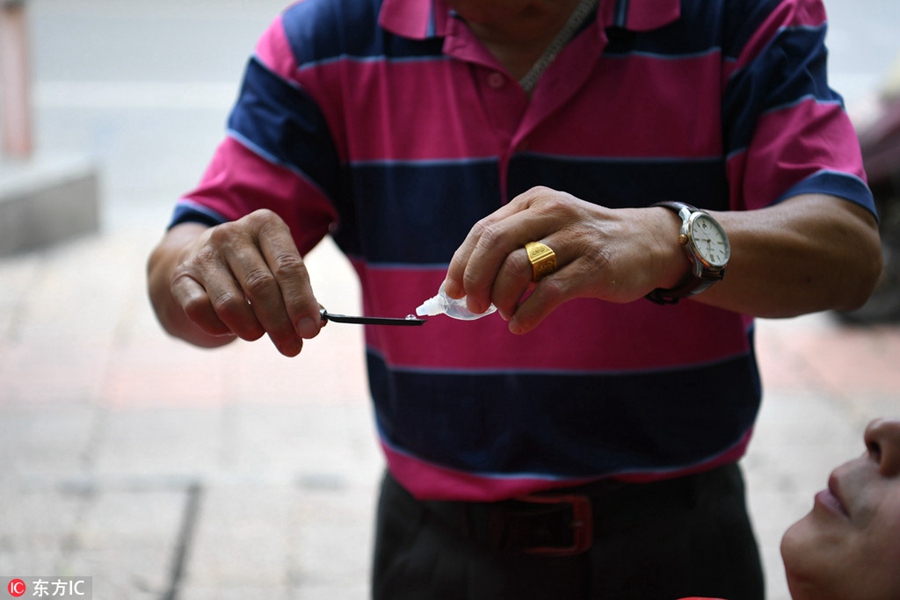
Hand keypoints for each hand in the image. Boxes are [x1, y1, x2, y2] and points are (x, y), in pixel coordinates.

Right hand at [167, 209, 321, 356]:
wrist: (200, 259)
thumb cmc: (254, 268)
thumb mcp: (280, 268)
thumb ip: (299, 294)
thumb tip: (315, 325)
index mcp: (265, 225)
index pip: (288, 266)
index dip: (301, 302)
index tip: (310, 331)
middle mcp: (232, 234)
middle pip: (261, 286)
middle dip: (280, 323)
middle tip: (292, 347)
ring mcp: (203, 253)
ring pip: (230, 303)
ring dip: (250, 328)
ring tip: (257, 333)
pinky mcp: (181, 276)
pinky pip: (200, 311)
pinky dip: (219, 328)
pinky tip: (229, 327)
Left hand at [443, 186, 685, 333]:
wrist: (648, 243)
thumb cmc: (585, 244)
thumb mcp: (547, 230)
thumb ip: (510, 248)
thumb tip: (462, 286)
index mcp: (533, 201)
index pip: (483, 230)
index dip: (461, 264)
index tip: (452, 292)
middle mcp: (552, 212)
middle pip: (494, 243)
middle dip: (475, 280)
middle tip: (474, 306)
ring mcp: (575, 237)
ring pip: (518, 267)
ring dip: (501, 298)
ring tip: (504, 313)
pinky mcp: (595, 265)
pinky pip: (548, 293)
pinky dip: (527, 314)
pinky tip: (519, 324)